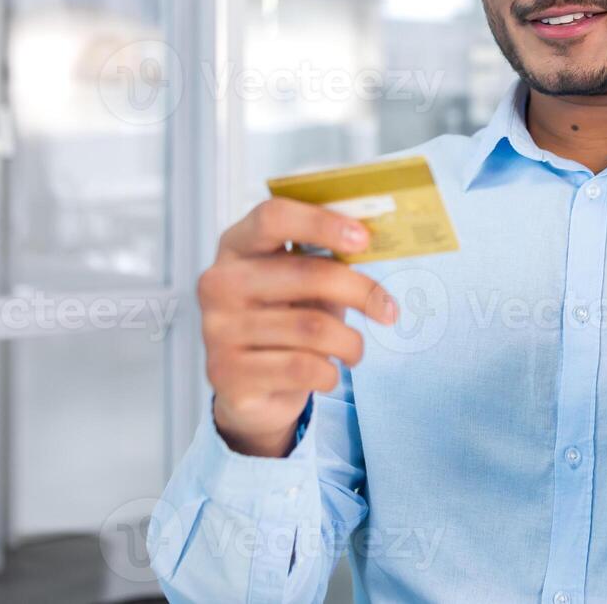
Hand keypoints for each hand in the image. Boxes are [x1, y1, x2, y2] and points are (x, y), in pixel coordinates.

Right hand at [199, 198, 398, 457]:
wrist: (249, 388)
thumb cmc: (283, 320)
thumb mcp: (303, 283)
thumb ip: (327, 260)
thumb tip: (371, 241)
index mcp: (236, 246)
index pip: (273, 217)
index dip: (322, 223)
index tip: (364, 238)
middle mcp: (219, 283)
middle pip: (306, 273)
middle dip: (360, 291)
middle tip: (388, 309)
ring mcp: (218, 329)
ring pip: (311, 328)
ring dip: (349, 342)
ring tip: (354, 350)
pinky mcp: (227, 374)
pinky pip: (302, 367)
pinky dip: (330, 372)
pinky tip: (328, 373)